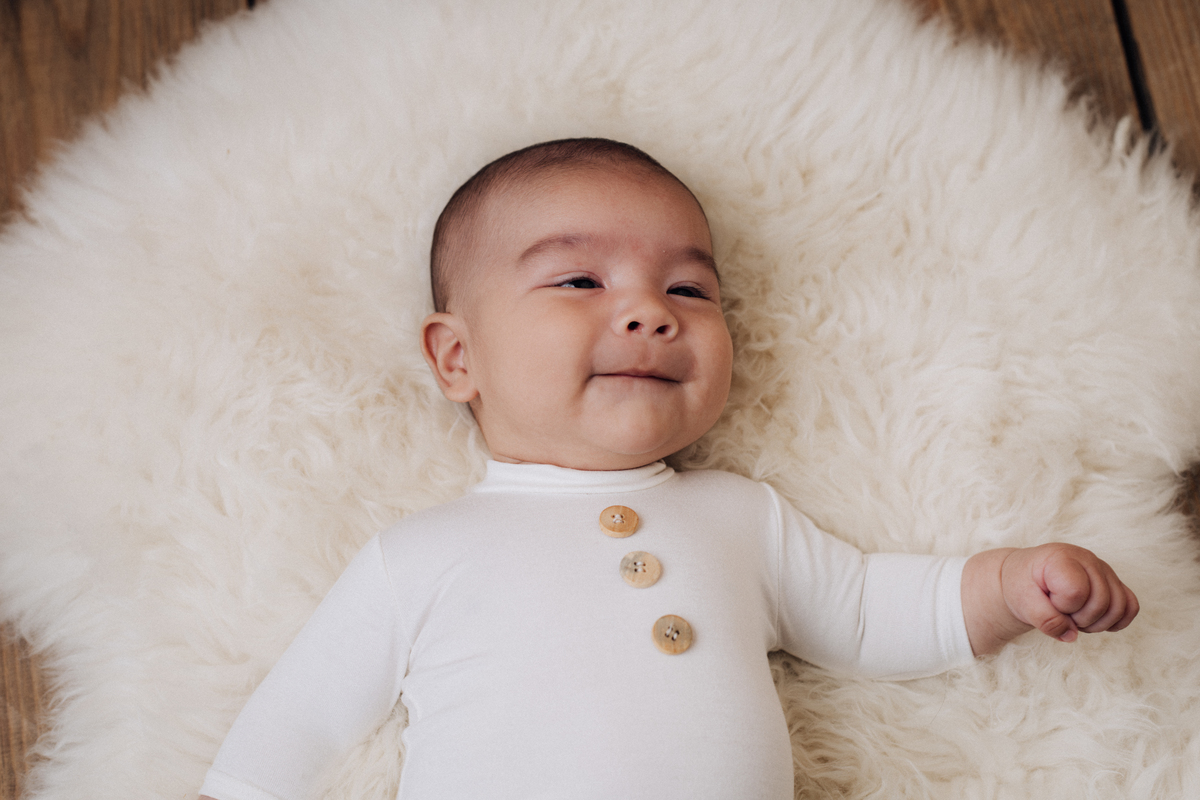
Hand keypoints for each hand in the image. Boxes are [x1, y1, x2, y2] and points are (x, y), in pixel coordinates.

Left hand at [1000, 543, 1138, 642]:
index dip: (1061, 607)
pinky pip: (1131, 605)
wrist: (1024, 577)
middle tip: (1060, 614)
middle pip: (1102, 602)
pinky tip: (1095, 622)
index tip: (1047, 601)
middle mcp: (1087, 559)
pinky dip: (1117, 621)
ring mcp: (1103, 569)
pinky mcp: (1112, 581)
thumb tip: (1071, 636)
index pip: (1077, 591)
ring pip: (1120, 606)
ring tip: (1074, 618)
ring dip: (1097, 623)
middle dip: (1079, 620)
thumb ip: (1044, 619)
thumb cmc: (1022, 585)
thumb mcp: (1022, 602)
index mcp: (1062, 557)